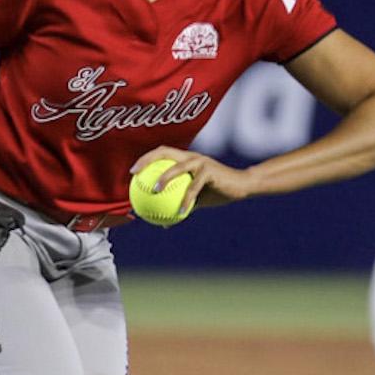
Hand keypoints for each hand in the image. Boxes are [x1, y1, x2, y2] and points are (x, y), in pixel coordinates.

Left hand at [128, 146, 255, 209]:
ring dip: (164, 178)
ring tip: (154, 191)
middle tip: (136, 174)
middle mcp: (191, 156)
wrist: (242, 186)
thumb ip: (179, 205)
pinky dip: (186, 200)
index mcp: (186, 158)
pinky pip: (194, 187)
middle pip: (165, 152)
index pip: (162, 153)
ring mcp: (201, 162)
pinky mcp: (210, 171)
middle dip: (147, 160)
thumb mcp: (196, 199)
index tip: (133, 172)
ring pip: (178, 167)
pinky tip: (180, 213)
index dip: (145, 158)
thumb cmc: (217, 191)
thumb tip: (163, 222)